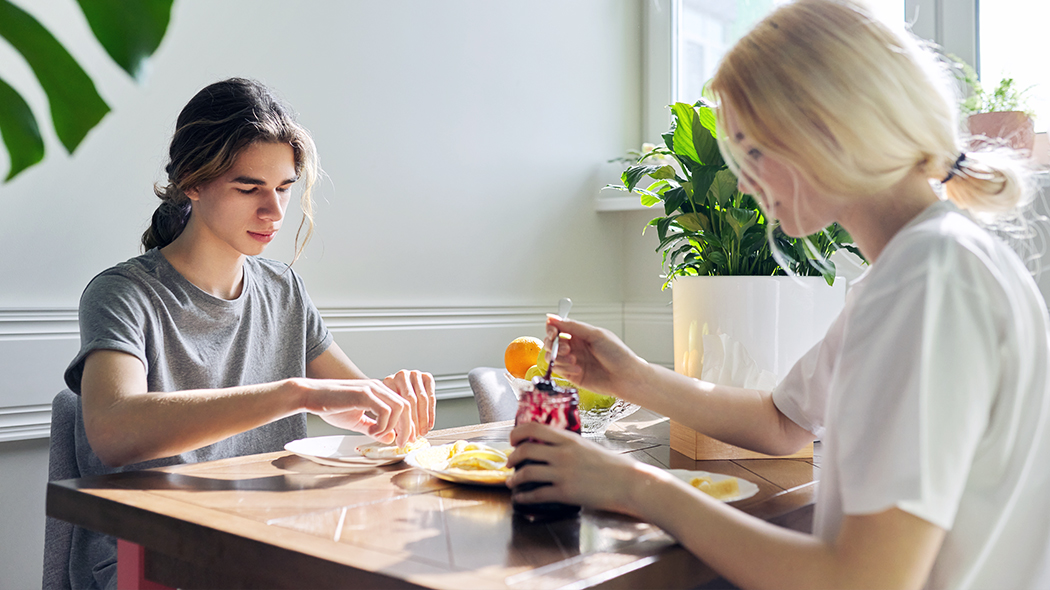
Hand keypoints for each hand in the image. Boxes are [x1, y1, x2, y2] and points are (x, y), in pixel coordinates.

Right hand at [299, 378, 411, 444]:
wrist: (310, 396)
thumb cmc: (331, 406)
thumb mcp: (357, 421)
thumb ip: (375, 429)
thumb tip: (391, 438)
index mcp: (379, 392)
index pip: (404, 406)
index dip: (408, 424)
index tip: (405, 440)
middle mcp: (379, 387)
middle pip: (407, 406)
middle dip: (407, 427)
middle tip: (402, 443)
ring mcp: (372, 389)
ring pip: (399, 408)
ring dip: (394, 427)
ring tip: (379, 435)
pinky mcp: (364, 394)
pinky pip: (385, 411)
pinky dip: (382, 425)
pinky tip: (370, 431)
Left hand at [383, 369, 436, 438]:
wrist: (388, 387)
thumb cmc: (388, 401)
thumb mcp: (384, 410)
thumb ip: (388, 423)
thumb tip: (394, 439)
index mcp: (388, 381)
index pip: (398, 405)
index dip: (402, 425)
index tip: (403, 439)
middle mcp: (401, 375)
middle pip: (411, 402)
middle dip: (414, 423)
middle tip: (414, 437)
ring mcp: (415, 374)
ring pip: (423, 400)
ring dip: (424, 419)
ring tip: (422, 432)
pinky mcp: (426, 377)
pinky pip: (431, 397)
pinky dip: (431, 413)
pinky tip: (429, 424)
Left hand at [505, 421, 658, 516]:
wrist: (629, 483)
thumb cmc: (614, 466)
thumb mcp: (588, 446)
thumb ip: (569, 445)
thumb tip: (553, 447)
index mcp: (569, 439)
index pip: (533, 428)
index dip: (517, 433)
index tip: (513, 440)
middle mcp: (562, 453)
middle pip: (525, 450)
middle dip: (512, 457)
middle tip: (510, 462)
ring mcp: (563, 473)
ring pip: (527, 472)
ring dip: (514, 478)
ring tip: (512, 481)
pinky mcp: (566, 493)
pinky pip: (537, 494)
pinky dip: (524, 496)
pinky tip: (521, 498)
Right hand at [544, 315, 648, 401]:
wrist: (626, 377)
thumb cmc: (617, 354)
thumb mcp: (595, 335)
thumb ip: (572, 326)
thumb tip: (551, 317)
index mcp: (579, 334)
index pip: (557, 327)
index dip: (551, 329)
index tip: (553, 333)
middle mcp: (574, 346)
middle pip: (551, 342)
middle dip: (554, 345)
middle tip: (567, 349)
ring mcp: (572, 361)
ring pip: (551, 357)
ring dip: (559, 358)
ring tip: (574, 360)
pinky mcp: (571, 375)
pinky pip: (558, 370)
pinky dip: (564, 369)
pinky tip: (579, 369)